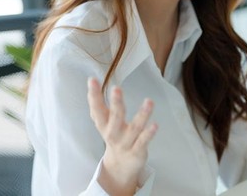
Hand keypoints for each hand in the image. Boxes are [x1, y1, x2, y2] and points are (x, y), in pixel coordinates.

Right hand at [87, 78, 157, 195]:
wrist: (120, 166)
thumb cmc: (113, 136)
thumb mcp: (103, 122)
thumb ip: (98, 104)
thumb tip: (91, 80)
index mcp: (103, 124)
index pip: (96, 108)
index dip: (94, 95)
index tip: (92, 80)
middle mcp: (113, 133)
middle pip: (115, 118)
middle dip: (116, 104)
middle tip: (116, 89)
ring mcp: (126, 142)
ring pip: (134, 128)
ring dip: (142, 115)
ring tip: (149, 101)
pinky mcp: (137, 151)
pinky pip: (143, 141)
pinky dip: (148, 134)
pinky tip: (155, 125)